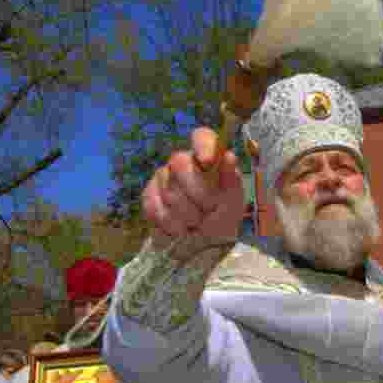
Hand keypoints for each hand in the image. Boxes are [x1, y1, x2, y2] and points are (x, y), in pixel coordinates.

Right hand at [142, 127, 244, 243]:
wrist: (203, 245)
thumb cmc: (222, 218)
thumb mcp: (233, 202)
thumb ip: (231, 180)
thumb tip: (229, 155)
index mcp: (207, 158)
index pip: (202, 137)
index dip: (203, 145)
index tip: (207, 162)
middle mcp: (183, 162)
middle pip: (180, 162)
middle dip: (198, 191)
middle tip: (210, 209)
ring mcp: (163, 177)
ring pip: (169, 189)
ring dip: (188, 213)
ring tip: (198, 222)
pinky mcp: (149, 195)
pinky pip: (155, 206)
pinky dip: (172, 224)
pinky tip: (182, 228)